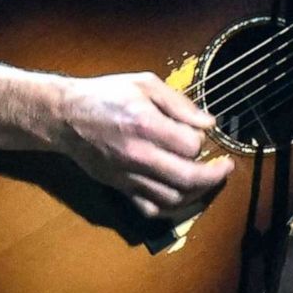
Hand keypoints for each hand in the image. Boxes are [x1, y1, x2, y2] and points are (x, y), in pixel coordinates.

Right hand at [55, 72, 234, 219]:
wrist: (66, 117)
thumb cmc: (105, 95)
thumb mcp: (144, 83)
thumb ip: (179, 103)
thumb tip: (208, 123)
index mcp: (144, 124)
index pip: (190, 146)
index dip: (202, 140)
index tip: (200, 133)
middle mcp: (138, 155)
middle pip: (187, 178)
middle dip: (214, 176)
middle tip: (226, 168)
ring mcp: (128, 175)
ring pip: (173, 198)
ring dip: (197, 192)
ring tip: (206, 180)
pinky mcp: (120, 187)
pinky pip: (151, 209)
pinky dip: (171, 207)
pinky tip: (181, 194)